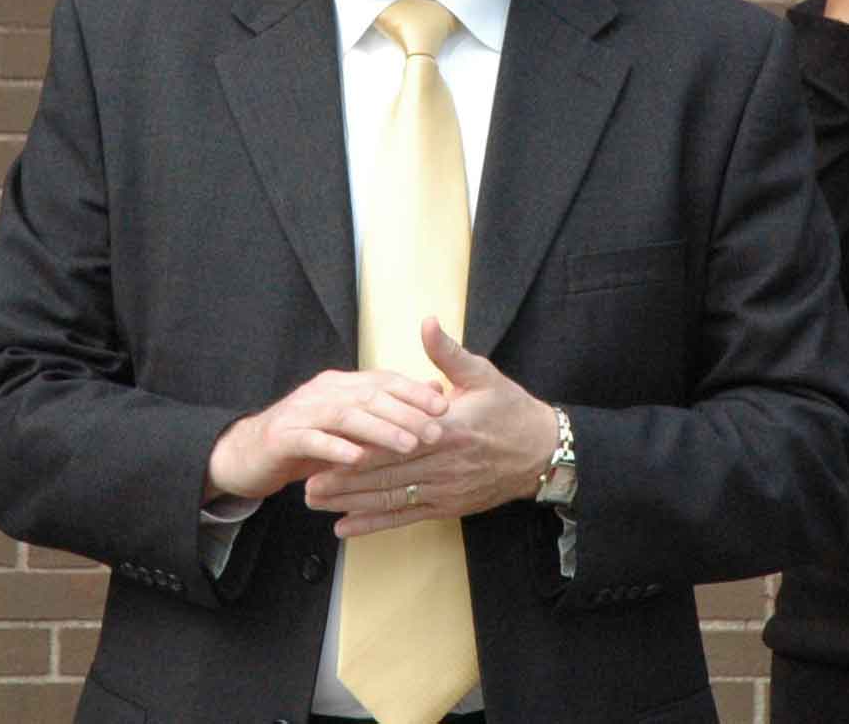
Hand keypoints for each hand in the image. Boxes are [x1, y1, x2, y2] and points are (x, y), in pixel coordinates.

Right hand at [205, 367, 447, 501]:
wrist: (249, 454)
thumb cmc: (307, 440)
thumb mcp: (348, 422)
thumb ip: (386, 408)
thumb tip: (433, 389)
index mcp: (342, 384)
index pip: (383, 381)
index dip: (414, 392)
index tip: (445, 406)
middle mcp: (323, 392)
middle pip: (369, 396)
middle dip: (406, 413)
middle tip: (436, 431)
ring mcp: (301, 412)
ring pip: (346, 416)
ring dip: (379, 430)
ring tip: (407, 444)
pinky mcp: (283, 437)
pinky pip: (312, 440)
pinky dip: (335, 448)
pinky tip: (356, 459)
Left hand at [302, 321, 555, 536]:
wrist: (542, 453)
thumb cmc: (510, 409)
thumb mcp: (482, 375)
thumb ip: (447, 353)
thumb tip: (426, 322)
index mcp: (447, 428)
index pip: (396, 440)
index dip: (360, 447)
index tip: (328, 446)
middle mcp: (443, 464)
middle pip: (386, 475)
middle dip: (344, 481)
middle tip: (306, 483)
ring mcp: (445, 490)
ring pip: (391, 499)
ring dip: (352, 504)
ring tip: (316, 503)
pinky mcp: (448, 507)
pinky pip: (406, 517)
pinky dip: (375, 524)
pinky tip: (346, 528)